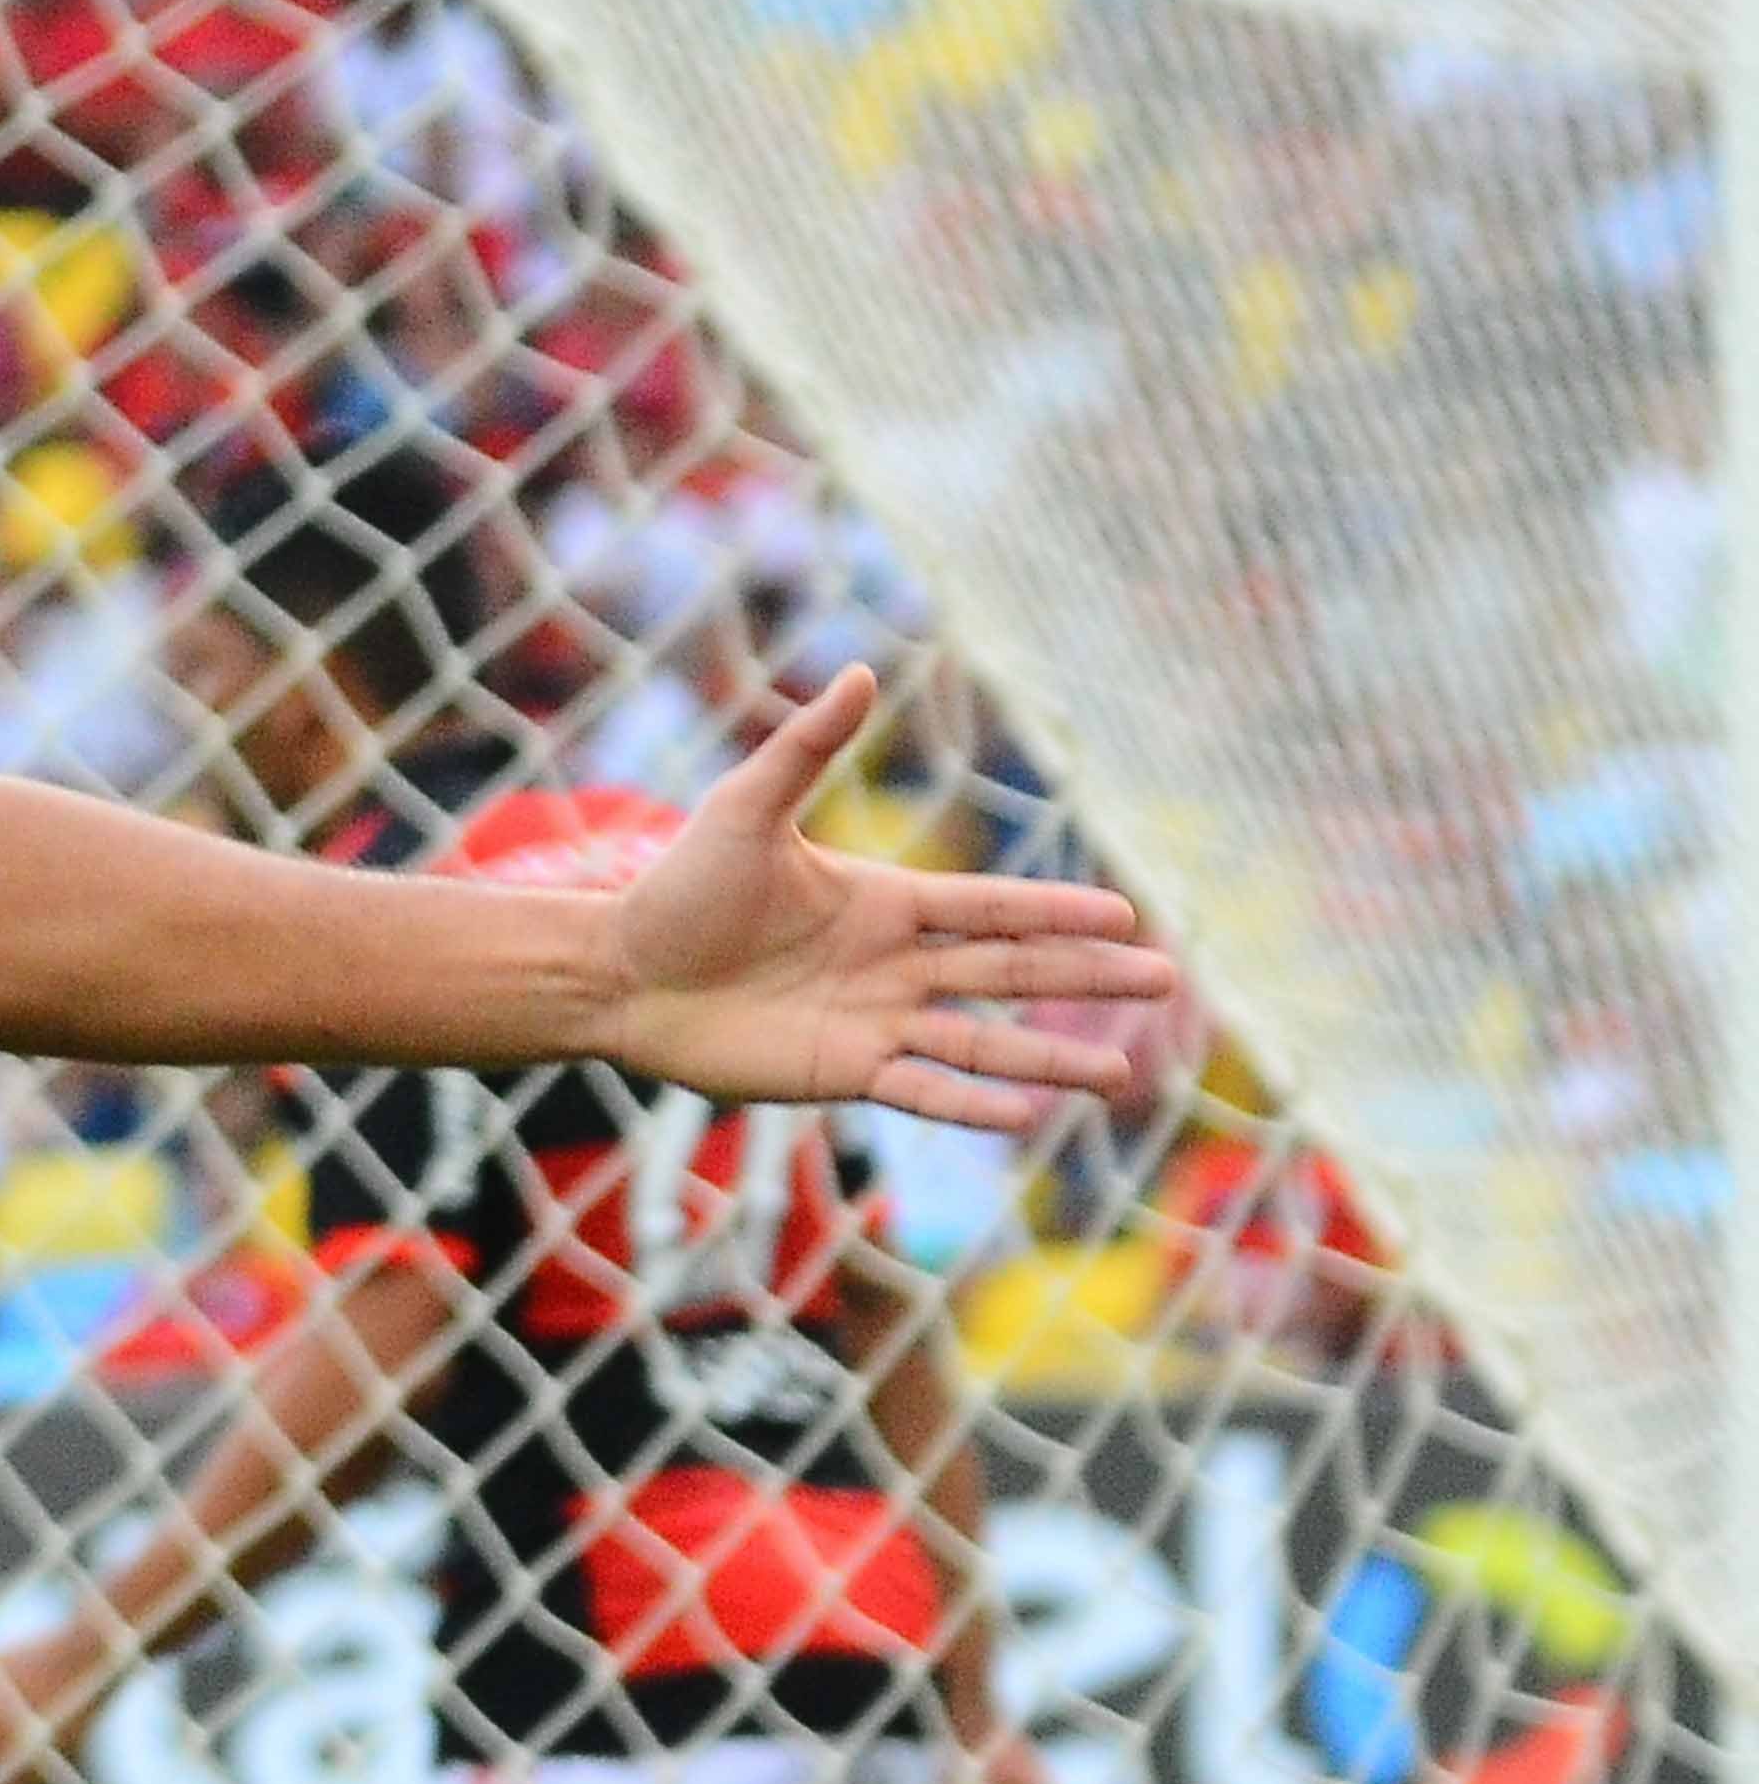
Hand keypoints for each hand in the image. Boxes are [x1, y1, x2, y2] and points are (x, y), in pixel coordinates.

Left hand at [602, 671, 1180, 1131]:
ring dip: (1048, 1055)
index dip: (1057, 911)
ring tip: (1118, 1071)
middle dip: (1084, 976)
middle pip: (1008, 971)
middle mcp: (894, 963)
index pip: (991, 907)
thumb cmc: (679, 888)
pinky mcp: (841, 1071)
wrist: (619, 972)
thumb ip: (808, 748)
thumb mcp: (745, 808)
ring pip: (981, 1039)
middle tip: (1163, 980)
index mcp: (886, 901)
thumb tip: (858, 670)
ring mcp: (874, 1021)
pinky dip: (972, 1102)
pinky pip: (922, 1088)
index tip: (1126, 914)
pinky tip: (1027, 1113)